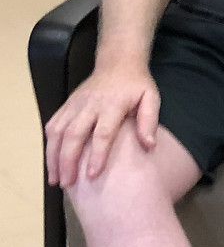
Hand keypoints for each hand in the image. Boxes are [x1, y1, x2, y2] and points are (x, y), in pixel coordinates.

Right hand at [44, 66, 159, 187]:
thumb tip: (149, 146)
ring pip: (58, 131)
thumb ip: (149, 121)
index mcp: (113, 104)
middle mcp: (90, 104)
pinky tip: (51, 162)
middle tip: (68, 184)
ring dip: (54, 157)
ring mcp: (75, 104)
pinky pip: (52, 125)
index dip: (97, 155)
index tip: (92, 176)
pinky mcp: (66, 105)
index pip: (102, 133)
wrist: (118, 62)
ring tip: (56, 179)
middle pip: (74, 134)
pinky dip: (49, 145)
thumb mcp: (151, 97)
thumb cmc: (137, 84)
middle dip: (68, 161)